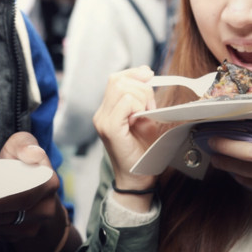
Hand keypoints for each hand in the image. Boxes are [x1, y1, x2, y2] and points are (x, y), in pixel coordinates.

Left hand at [0, 133, 61, 242]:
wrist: (30, 179)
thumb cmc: (21, 157)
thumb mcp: (22, 143)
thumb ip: (25, 144)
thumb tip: (33, 153)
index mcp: (48, 183)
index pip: (25, 198)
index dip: (1, 204)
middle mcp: (47, 207)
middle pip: (12, 218)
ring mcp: (36, 223)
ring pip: (4, 230)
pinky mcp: (24, 233)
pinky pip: (1, 235)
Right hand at [92, 66, 160, 191]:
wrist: (139, 178)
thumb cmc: (144, 151)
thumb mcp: (145, 117)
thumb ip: (143, 97)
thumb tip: (146, 74)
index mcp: (108, 110)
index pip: (116, 78)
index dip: (134, 73)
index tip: (149, 76)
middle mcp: (101, 114)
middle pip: (118, 79)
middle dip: (141, 87)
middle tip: (150, 105)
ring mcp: (103, 121)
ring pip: (122, 88)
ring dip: (141, 97)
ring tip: (146, 114)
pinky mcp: (109, 128)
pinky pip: (124, 103)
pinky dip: (137, 105)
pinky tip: (141, 118)